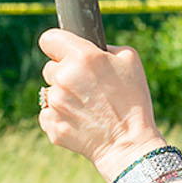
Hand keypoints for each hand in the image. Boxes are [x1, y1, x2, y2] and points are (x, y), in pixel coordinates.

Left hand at [37, 28, 163, 179]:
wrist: (128, 143)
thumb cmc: (133, 100)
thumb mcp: (130, 61)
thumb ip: (105, 48)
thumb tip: (89, 48)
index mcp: (82, 57)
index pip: (49, 38)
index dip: (59, 45)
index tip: (65, 53)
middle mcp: (63, 77)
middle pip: (50, 67)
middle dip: (65, 73)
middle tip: (87, 86)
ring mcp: (54, 102)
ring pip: (50, 91)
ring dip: (63, 96)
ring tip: (87, 106)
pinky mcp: (51, 123)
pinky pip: (48, 113)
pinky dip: (61, 115)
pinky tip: (81, 120)